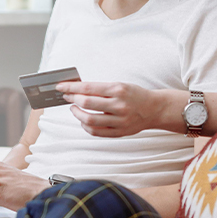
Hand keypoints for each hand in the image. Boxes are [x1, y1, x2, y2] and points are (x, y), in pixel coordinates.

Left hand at [55, 80, 170, 136]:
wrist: (155, 109)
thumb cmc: (135, 95)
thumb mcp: (120, 85)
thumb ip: (101, 89)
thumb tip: (77, 90)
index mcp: (118, 90)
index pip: (88, 88)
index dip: (71, 88)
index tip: (61, 87)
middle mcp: (119, 105)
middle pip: (87, 104)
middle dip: (73, 100)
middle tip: (67, 97)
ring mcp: (120, 121)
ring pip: (90, 120)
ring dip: (77, 115)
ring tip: (74, 109)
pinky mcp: (120, 132)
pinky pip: (97, 132)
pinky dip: (86, 126)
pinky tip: (84, 120)